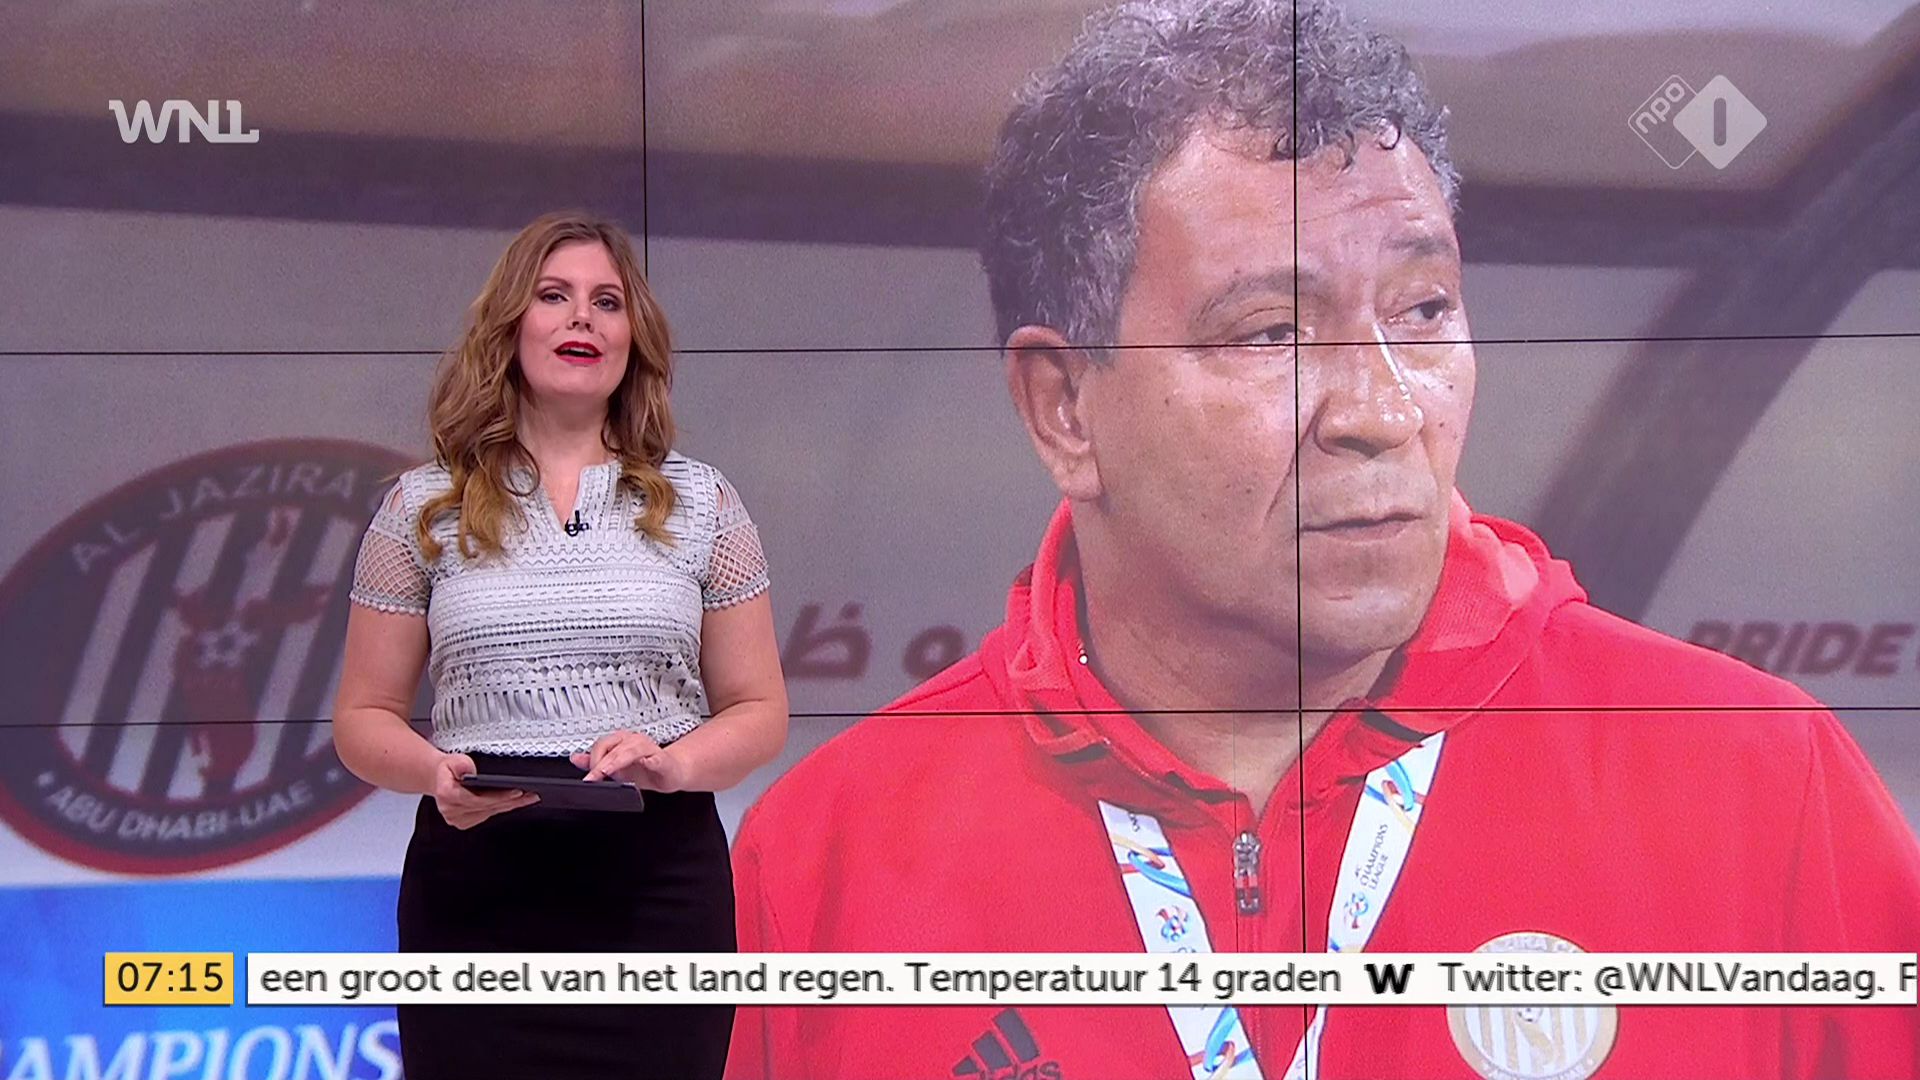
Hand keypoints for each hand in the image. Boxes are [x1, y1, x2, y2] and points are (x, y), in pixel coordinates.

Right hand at [430, 753, 537, 829]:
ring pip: (490, 813)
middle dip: (511, 801)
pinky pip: (487, 815)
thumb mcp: (454, 759)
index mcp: (447, 795)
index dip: (499, 797)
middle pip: (488, 807)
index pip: (479, 799)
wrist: (439, 777)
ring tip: (528, 798)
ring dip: (509, 806)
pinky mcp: (464, 822)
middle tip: (531, 795)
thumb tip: (470, 771)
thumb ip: (462, 764)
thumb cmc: (447, 768)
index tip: (517, 792)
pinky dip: (501, 808)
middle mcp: (451, 810)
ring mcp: (457, 819)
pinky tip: (514, 803)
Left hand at [570, 730, 688, 791]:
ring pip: (632, 750)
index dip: (592, 759)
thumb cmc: (646, 769)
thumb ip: (596, 763)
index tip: (587, 776)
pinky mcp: (663, 760)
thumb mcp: (616, 768)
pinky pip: (656, 758)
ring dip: (618, 760)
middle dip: (601, 763)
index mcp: (622, 741)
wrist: (671, 773)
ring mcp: (650, 750)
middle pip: (614, 747)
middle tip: (594, 777)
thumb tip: (575, 758)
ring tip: (608, 771)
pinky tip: (646, 763)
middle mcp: (635, 741)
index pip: (602, 745)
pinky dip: (651, 760)